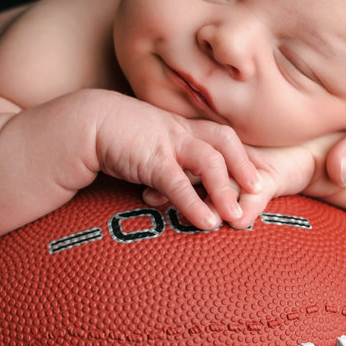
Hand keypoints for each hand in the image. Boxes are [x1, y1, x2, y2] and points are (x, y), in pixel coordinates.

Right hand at [94, 92, 261, 230]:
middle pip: (224, 141)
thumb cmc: (115, 136)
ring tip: (237, 217)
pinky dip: (195, 204)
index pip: (220, 136)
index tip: (251, 175)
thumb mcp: (147, 142)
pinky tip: (206, 223)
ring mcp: (168, 143)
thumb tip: (172, 182)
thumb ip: (165, 156)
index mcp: (180, 127)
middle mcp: (180, 131)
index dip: (239, 154)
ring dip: (225, 190)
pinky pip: (179, 183)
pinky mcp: (152, 159)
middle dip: (244, 166)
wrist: (86, 123)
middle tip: (259, 190)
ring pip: (209, 162)